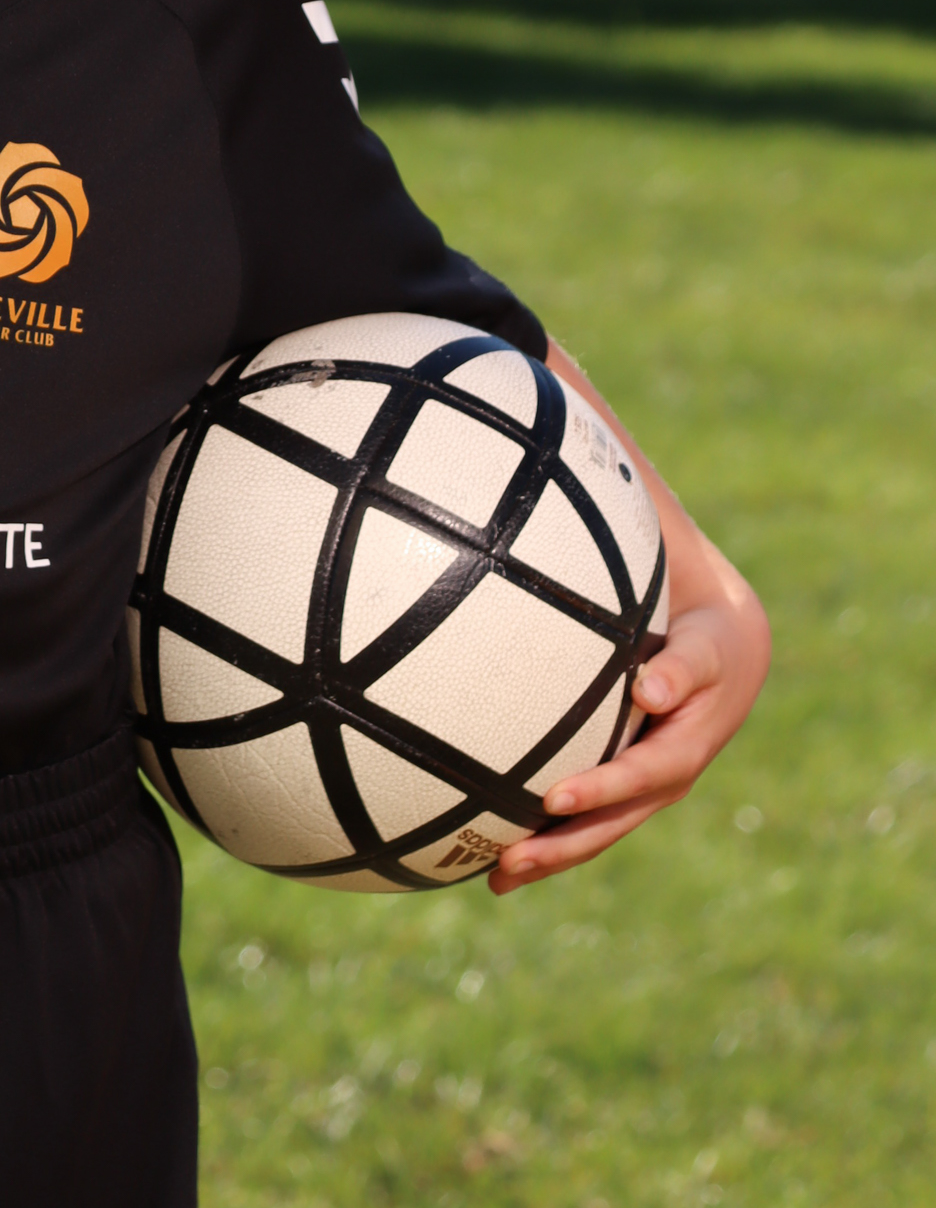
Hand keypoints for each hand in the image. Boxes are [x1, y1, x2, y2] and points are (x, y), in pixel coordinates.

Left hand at [490, 345, 771, 897]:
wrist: (628, 573)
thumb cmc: (614, 505)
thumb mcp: (603, 465)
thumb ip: (579, 428)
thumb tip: (514, 340)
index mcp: (729, 622)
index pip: (720, 652)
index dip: (693, 674)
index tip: (645, 683)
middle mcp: (715, 695)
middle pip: (681, 753)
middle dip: (622, 783)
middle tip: (560, 792)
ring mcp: (679, 745)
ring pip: (638, 805)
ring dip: (580, 838)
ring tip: (511, 859)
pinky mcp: (633, 773)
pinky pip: (597, 817)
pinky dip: (547, 844)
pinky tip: (478, 867)